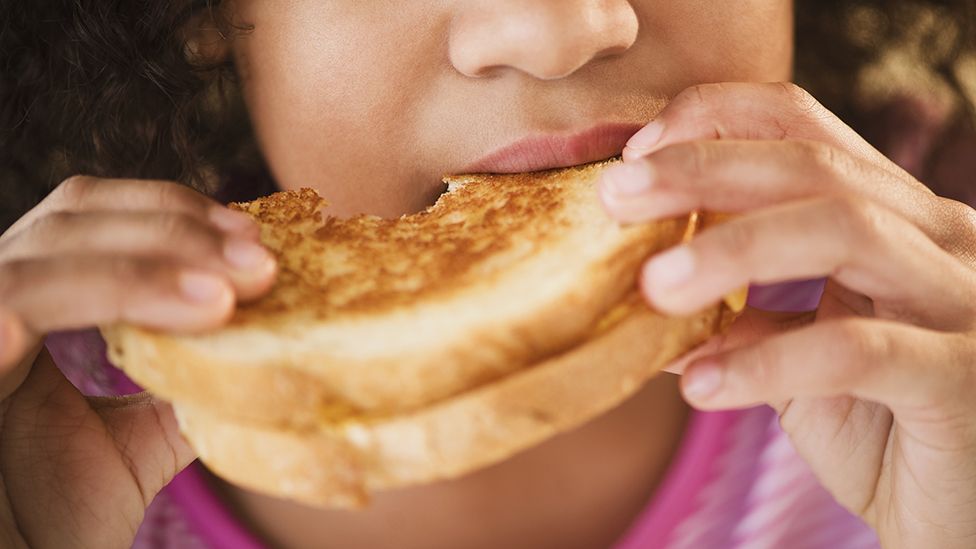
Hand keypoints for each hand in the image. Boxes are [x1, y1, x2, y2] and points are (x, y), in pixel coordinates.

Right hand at [0, 176, 276, 547]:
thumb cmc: (52, 521)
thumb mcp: (134, 441)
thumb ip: (178, 386)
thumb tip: (255, 342)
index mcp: (24, 308)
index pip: (89, 218)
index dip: (170, 213)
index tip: (252, 239)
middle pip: (73, 212)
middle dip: (177, 224)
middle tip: (260, 259)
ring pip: (55, 243)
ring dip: (165, 253)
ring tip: (244, 288)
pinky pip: (26, 296)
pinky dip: (123, 288)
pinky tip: (204, 310)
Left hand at [600, 82, 975, 548]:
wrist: (967, 516)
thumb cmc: (888, 429)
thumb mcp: (800, 365)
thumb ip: (741, 324)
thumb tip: (644, 299)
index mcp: (896, 221)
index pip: (808, 130)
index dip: (718, 123)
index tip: (635, 155)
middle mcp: (940, 241)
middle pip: (818, 166)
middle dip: (707, 169)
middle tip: (616, 194)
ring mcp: (964, 301)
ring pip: (847, 230)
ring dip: (734, 249)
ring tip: (654, 286)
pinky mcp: (966, 375)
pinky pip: (858, 350)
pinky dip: (768, 363)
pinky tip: (701, 387)